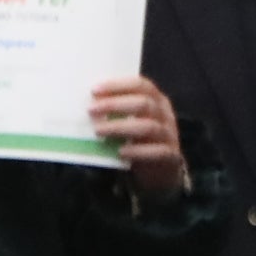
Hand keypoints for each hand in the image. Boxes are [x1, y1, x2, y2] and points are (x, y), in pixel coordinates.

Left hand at [89, 77, 186, 195]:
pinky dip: (138, 151)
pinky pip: (157, 151)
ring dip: (120, 127)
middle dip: (115, 105)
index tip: (94, 90)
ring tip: (99, 131)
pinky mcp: (171, 156)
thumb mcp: (130, 120)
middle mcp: (164, 114)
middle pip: (144, 103)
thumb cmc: (139, 139)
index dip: (118, 86)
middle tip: (91, 110)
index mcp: (156, 100)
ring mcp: (169, 135)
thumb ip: (115, 111)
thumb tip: (84, 104)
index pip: (141, 85)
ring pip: (149, 126)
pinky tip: (120, 152)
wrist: (162, 169)